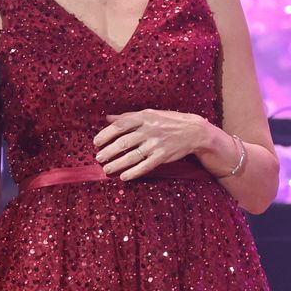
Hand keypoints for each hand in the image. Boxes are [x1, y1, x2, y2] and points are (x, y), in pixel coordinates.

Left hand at [94, 110, 211, 180]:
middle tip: (99, 158)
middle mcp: (149, 130)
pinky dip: (133, 173)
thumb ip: (128, 116)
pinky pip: (145, 166)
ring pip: (132, 156)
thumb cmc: (169, 121)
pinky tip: (124, 177)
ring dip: (117, 164)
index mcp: (144, 117)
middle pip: (123, 142)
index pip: (120, 125)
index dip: (106, 134)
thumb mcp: (149, 114)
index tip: (96, 142)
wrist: (194, 131)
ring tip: (107, 170)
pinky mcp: (163, 156)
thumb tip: (108, 118)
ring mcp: (156, 144)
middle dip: (108, 152)